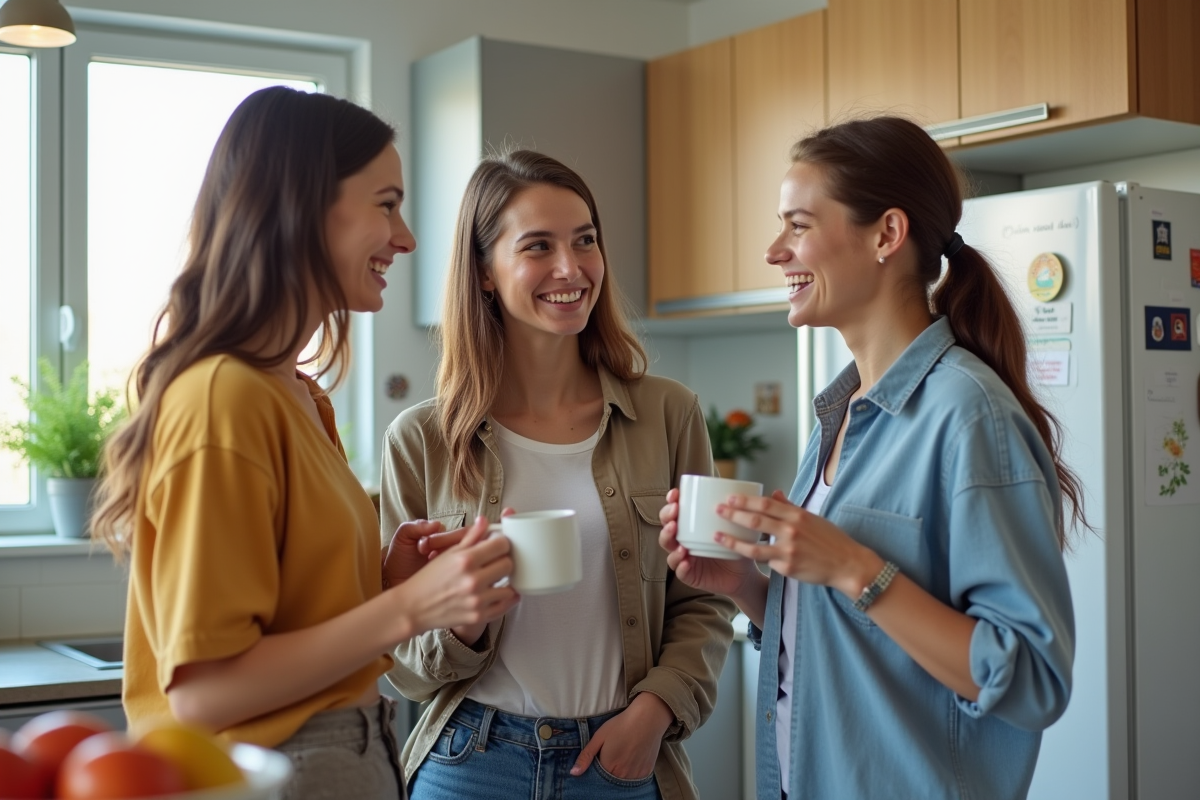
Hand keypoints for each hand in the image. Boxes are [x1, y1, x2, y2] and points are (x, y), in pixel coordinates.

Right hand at [388, 516, 518, 637]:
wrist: (414, 607)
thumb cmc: (430, 578)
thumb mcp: (448, 553)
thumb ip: (470, 536)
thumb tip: (484, 520)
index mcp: (466, 560)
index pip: (502, 544)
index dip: (502, 542)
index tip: (499, 545)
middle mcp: (473, 580)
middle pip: (508, 564)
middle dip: (504, 561)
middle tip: (497, 562)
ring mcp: (477, 600)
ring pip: (510, 587)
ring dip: (505, 582)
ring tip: (497, 578)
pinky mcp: (478, 616)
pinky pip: (505, 606)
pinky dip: (507, 599)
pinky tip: (502, 592)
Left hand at [570, 693, 672, 779]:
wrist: (647, 718)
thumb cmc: (621, 725)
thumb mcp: (599, 737)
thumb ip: (586, 756)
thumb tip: (573, 773)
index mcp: (609, 767)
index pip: (598, 778)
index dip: (597, 769)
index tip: (600, 758)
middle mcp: (623, 775)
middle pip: (611, 780)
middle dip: (609, 771)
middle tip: (613, 754)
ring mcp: (636, 775)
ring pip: (623, 781)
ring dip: (620, 773)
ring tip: (622, 755)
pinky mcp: (647, 772)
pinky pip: (636, 778)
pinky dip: (632, 772)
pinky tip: (632, 758)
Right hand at [658, 488, 758, 599]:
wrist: (745, 576)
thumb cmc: (740, 548)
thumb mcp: (743, 528)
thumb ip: (755, 511)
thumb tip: (774, 491)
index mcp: (693, 525)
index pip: (676, 510)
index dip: (671, 501)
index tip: (675, 493)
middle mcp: (685, 539)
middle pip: (667, 526)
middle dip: (667, 516)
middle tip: (675, 512)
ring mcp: (685, 557)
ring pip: (668, 547)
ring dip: (669, 538)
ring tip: (676, 532)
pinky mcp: (690, 575)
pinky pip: (679, 570)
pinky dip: (680, 564)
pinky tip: (685, 558)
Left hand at [715, 490, 881, 597]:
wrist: (847, 564)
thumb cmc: (830, 539)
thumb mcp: (812, 518)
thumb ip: (789, 507)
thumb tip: (773, 492)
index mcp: (797, 515)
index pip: (765, 504)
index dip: (745, 500)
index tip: (729, 497)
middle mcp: (791, 530)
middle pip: (755, 521)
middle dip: (733, 515)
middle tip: (717, 510)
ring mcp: (788, 550)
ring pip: (752, 546)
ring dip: (732, 540)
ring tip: (717, 535)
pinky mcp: (788, 567)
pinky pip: (766, 561)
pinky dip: (755, 557)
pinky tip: (742, 554)